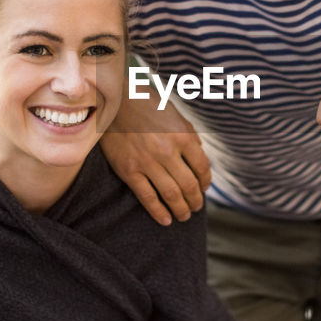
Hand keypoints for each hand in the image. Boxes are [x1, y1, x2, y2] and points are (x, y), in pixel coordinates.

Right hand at [101, 89, 211, 224]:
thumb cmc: (147, 104)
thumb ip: (188, 134)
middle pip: (189, 185)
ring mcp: (147, 162)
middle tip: (196, 208)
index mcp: (183, 136)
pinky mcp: (129, 170)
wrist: (114, 100)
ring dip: (181, 209)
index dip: (206, 182)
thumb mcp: (175, 114)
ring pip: (171, 194)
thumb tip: (198, 153)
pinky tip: (165, 220)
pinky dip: (158, 212)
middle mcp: (167, 151)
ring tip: (184, 216)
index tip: (204, 189)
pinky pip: (147, 197)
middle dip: (196, 200)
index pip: (202, 168)